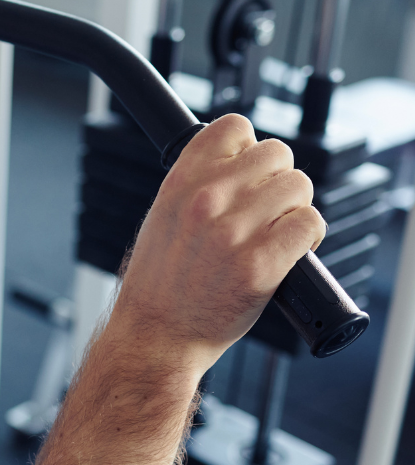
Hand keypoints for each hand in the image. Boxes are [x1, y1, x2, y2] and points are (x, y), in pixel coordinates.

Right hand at [113, 114, 324, 370]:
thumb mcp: (161, 219)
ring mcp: (234, 233)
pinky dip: (308, 237)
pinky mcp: (260, 265)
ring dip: (294, 210)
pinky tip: (288, 252)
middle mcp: (206, 201)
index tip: (247, 172)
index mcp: (179, 184)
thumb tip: (243, 163)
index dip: (248, 148)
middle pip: (277, 153)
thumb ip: (197, 186)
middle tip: (266, 211)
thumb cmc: (159, 286)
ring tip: (274, 235)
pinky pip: (309, 223)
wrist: (156, 336)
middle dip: (277, 180)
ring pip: (299, 187)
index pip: (234, 128)